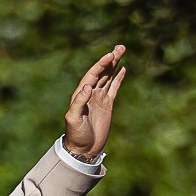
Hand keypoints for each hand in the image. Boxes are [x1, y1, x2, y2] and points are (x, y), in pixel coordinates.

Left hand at [62, 44, 127, 159]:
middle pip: (102, 72)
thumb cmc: (76, 135)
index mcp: (81, 94)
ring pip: (108, 77)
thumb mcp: (73, 119)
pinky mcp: (107, 105)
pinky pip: (114, 88)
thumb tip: (88, 86)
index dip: (101, 64)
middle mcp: (90, 93)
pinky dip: (118, 78)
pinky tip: (122, 69)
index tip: (111, 55)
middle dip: (110, 59)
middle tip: (120, 47)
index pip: (92, 75)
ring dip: (115, 65)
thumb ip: (78, 103)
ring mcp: (99, 98)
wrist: (83, 148)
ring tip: (122, 51)